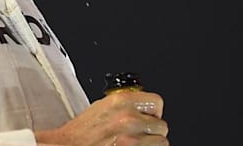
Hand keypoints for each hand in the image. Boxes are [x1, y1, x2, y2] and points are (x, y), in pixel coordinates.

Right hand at [35, 90, 167, 145]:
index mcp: (121, 101)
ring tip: (135, 144)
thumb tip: (141, 107)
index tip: (149, 117)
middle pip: (161, 125)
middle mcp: (129, 118)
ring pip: (161, 142)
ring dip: (150, 144)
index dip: (153, 112)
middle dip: (151, 131)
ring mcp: (131, 140)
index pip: (157, 102)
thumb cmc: (80, 133)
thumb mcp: (101, 107)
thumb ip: (123, 105)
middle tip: (138, 135)